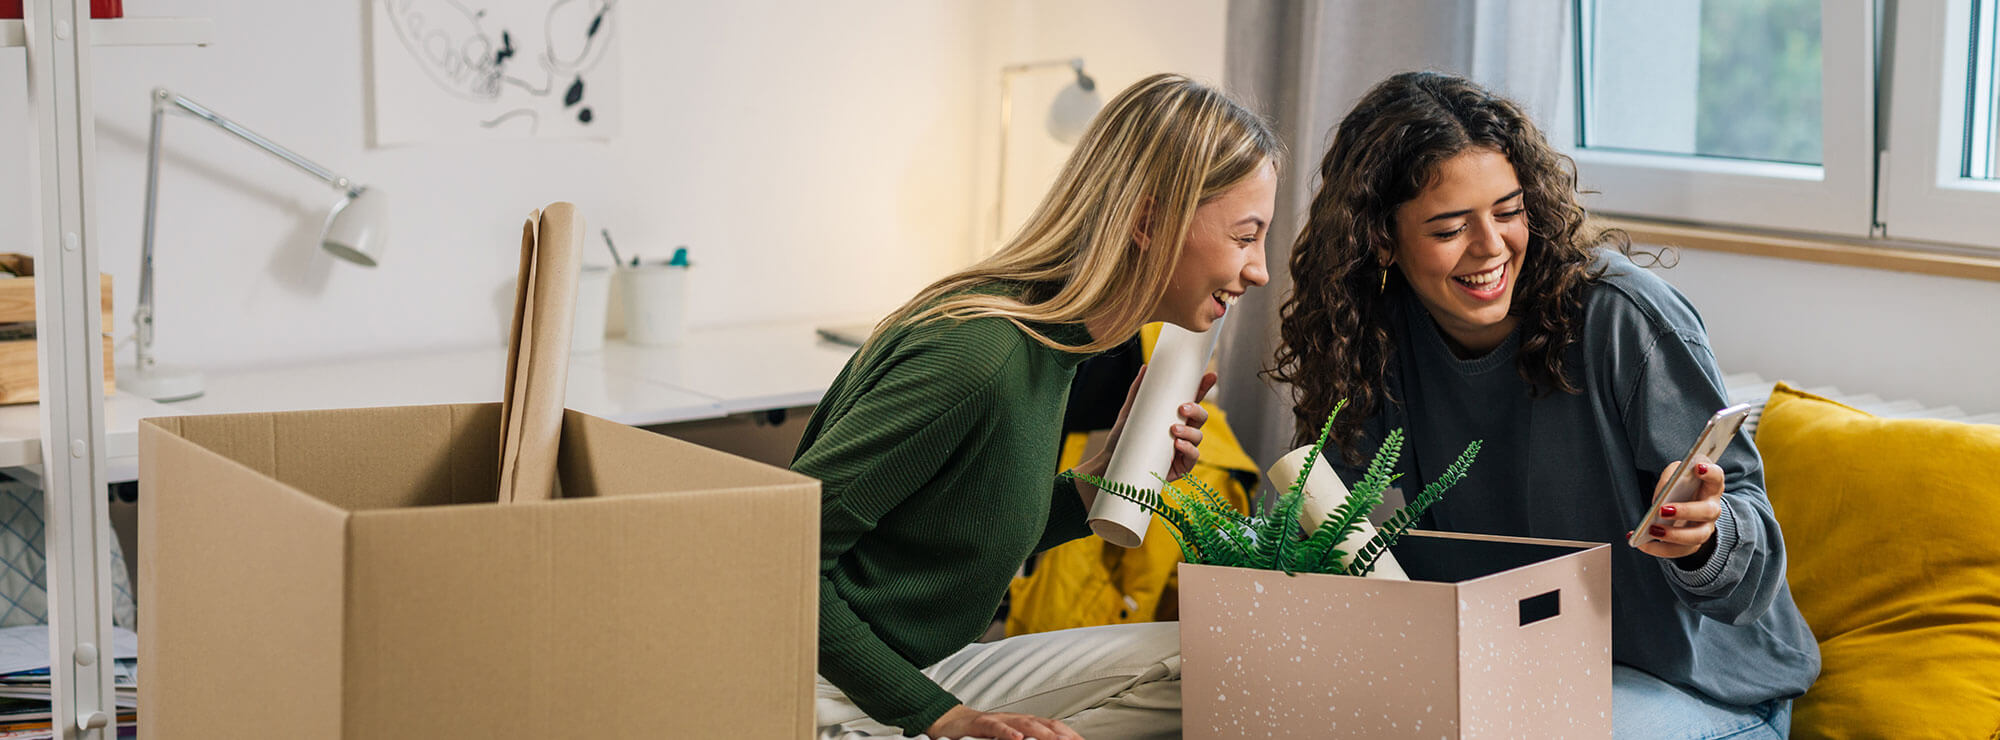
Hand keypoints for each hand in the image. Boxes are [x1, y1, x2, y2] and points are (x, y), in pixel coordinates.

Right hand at [926, 703, 1082, 739]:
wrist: (949, 722)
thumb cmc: (980, 733)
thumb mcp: (1005, 738)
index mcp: (1022, 722)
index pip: (1049, 726)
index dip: (1067, 732)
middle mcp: (1013, 718)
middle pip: (1042, 723)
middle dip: (1062, 733)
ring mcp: (998, 719)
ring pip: (1024, 724)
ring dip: (1041, 733)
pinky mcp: (981, 723)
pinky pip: (996, 727)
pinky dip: (1008, 733)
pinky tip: (1018, 739)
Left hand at [1072, 368, 1216, 504]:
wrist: (1112, 464)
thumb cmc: (1123, 438)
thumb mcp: (1130, 412)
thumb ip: (1138, 391)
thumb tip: (1146, 368)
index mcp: (1174, 416)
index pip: (1193, 399)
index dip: (1204, 388)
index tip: (1210, 375)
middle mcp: (1182, 431)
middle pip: (1200, 417)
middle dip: (1197, 409)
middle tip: (1182, 407)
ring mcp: (1184, 449)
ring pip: (1198, 436)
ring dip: (1190, 431)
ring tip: (1174, 429)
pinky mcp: (1181, 467)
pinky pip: (1193, 456)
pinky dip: (1189, 449)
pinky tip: (1179, 445)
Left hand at [1631, 455, 1722, 560]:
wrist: (1685, 505)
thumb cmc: (1681, 485)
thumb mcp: (1677, 473)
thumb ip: (1671, 475)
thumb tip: (1663, 493)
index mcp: (1711, 486)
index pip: (1717, 477)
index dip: (1710, 472)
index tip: (1697, 467)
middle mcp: (1713, 508)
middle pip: (1708, 511)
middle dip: (1685, 511)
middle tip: (1662, 510)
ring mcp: (1705, 528)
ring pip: (1697, 536)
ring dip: (1674, 535)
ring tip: (1651, 530)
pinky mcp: (1692, 544)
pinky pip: (1679, 551)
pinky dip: (1658, 549)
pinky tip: (1641, 543)